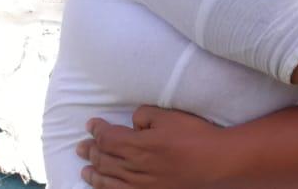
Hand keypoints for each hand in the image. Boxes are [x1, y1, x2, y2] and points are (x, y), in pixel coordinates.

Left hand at [78, 107, 227, 188]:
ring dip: (94, 172)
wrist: (216, 162)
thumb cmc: (196, 136)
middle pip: (104, 158)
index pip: (108, 137)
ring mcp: (140, 183)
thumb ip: (146, 115)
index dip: (97, 129)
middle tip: (81, 146)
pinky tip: (103, 186)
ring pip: (108, 179)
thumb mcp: (171, 116)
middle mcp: (134, 165)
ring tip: (85, 169)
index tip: (91, 124)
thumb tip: (134, 122)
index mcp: (138, 143)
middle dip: (90, 150)